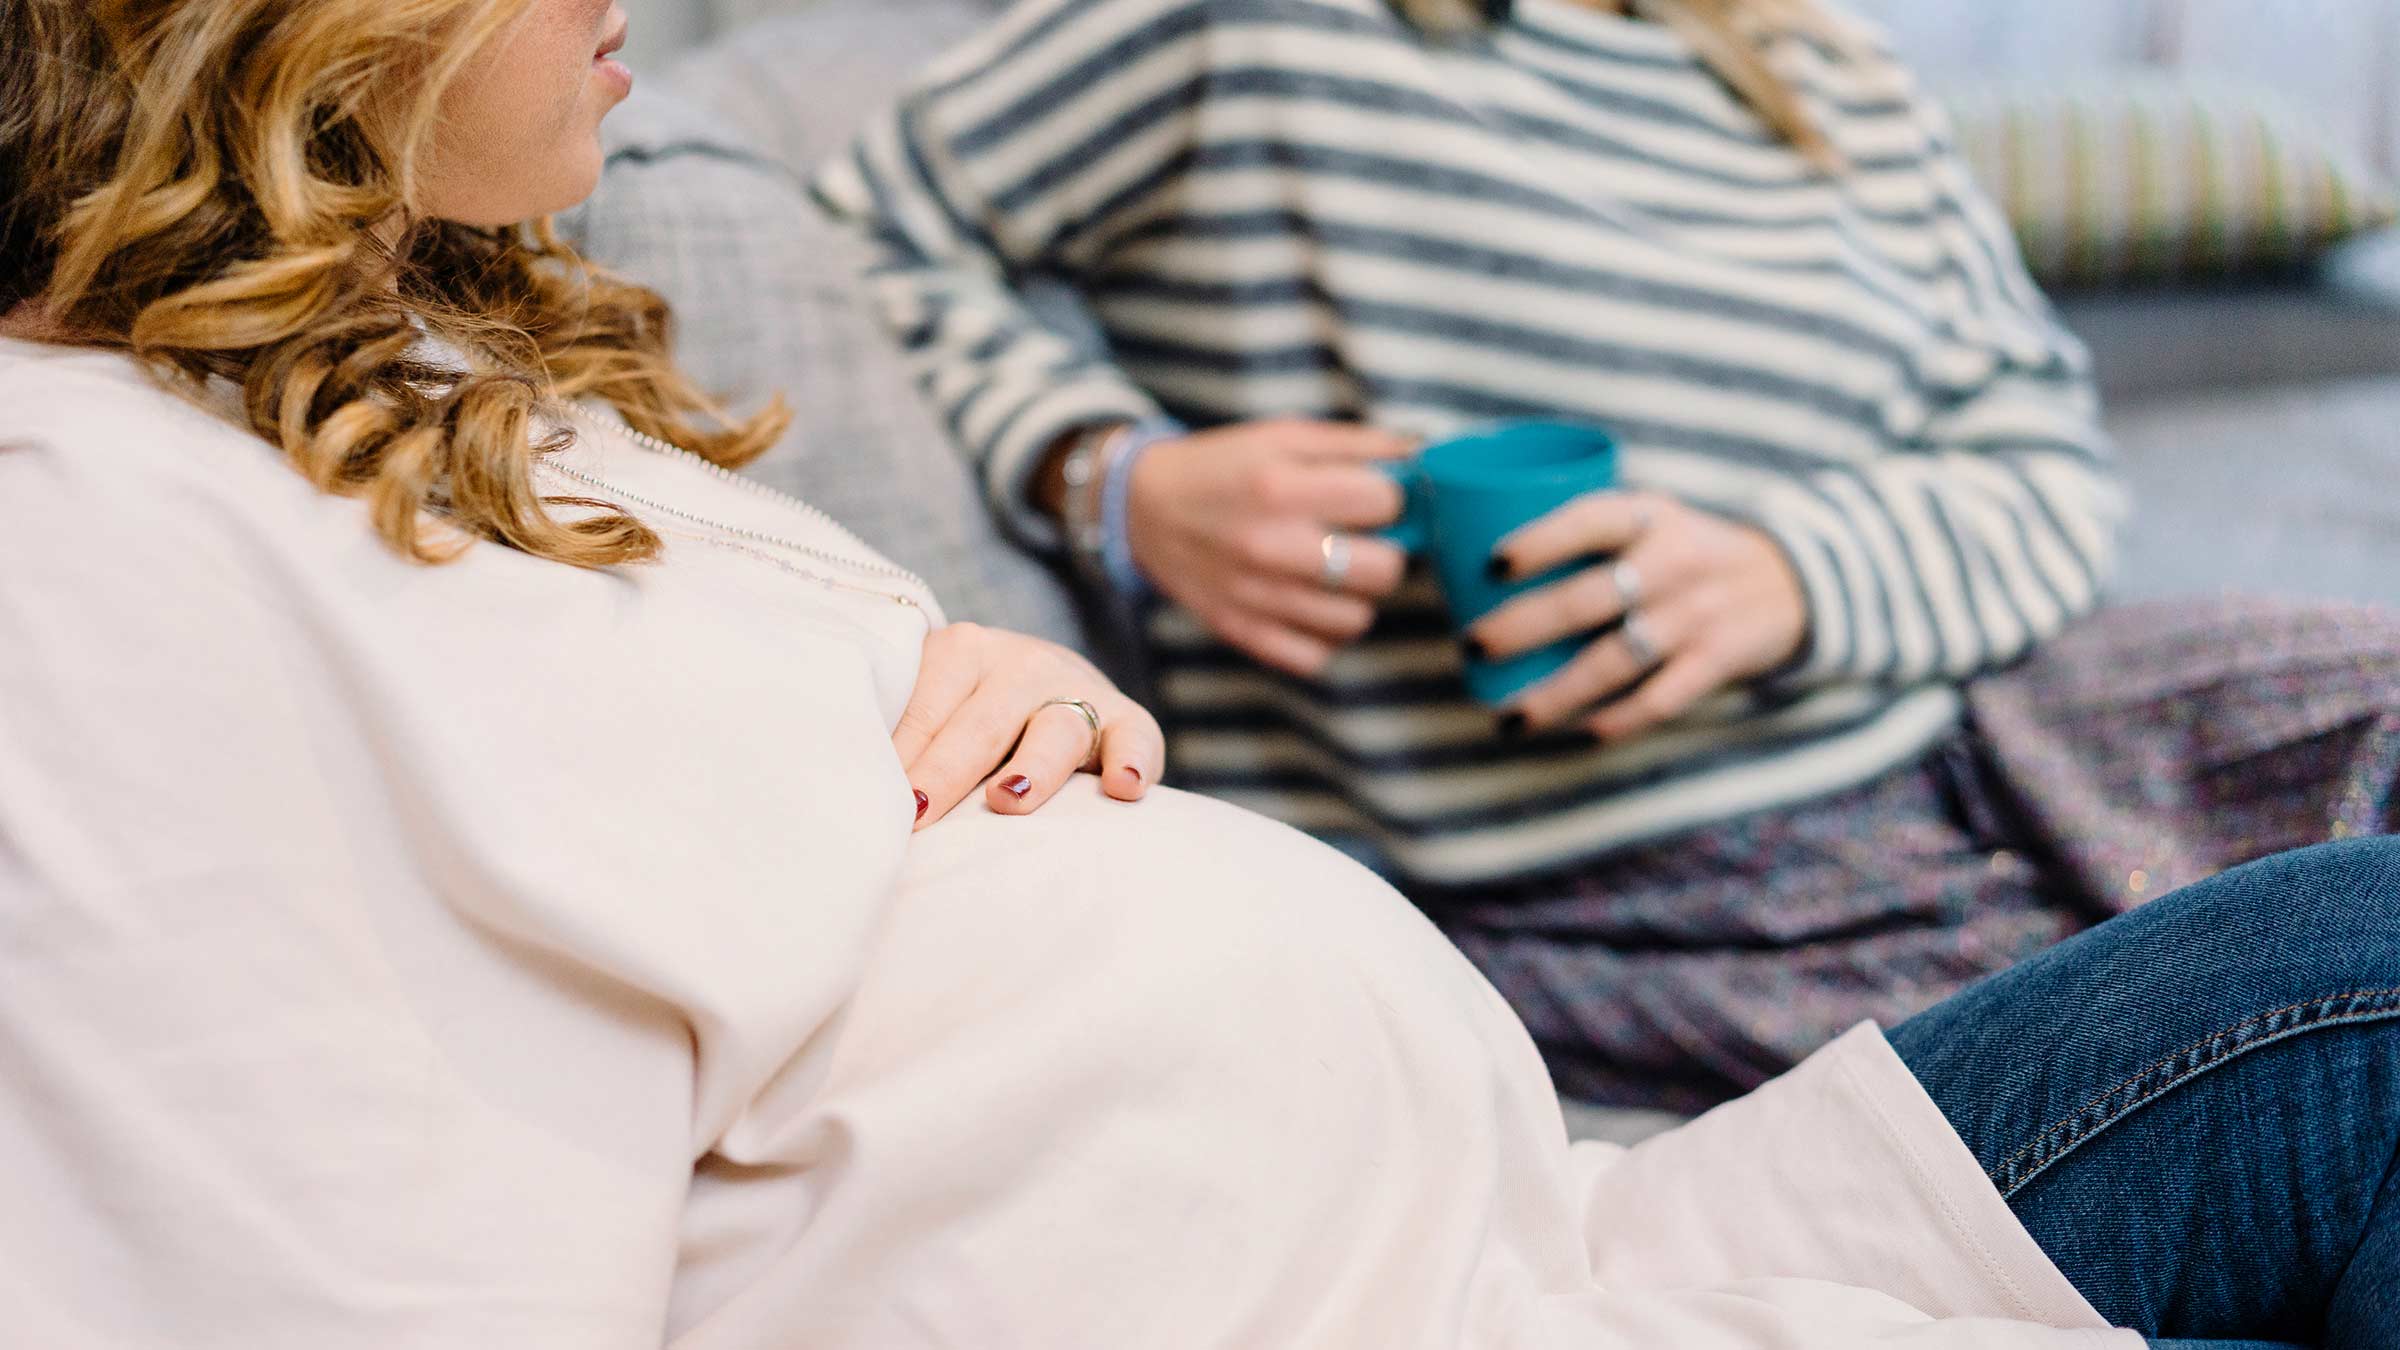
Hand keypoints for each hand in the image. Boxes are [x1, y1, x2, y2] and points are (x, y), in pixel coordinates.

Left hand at [895, 624, 1164, 829]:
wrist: (1046, 682)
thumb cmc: (970, 714)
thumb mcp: (936, 706)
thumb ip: (907, 737)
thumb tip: (856, 794)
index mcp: (963, 652)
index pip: (925, 706)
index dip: (900, 754)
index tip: (872, 799)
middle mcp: (1022, 663)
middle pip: (982, 723)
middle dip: (947, 771)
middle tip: (917, 814)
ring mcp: (1078, 688)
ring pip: (1057, 728)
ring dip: (1034, 766)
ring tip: (1007, 800)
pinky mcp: (1127, 719)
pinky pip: (1137, 736)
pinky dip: (1133, 760)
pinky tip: (1124, 788)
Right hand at [1127, 418, 1415, 676]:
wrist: (1143, 509)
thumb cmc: (1225, 467)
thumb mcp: (1284, 435)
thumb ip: (1357, 444)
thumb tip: (1422, 456)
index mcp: (1280, 486)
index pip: (1385, 502)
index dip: (1389, 497)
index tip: (1371, 497)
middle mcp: (1269, 545)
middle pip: (1383, 569)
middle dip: (1386, 551)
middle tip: (1362, 539)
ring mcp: (1256, 596)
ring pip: (1357, 619)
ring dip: (1357, 596)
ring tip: (1335, 573)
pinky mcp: (1243, 633)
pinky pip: (1317, 657)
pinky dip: (1323, 636)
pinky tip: (1311, 605)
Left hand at [1466, 492, 1806, 741]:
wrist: (1788, 581)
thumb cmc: (1684, 551)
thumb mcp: (1650, 519)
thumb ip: (1590, 531)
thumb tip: (1472, 545)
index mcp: (1648, 517)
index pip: (1590, 520)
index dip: (1541, 540)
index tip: (1492, 565)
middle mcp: (1673, 563)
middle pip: (1588, 599)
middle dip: (1524, 626)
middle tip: (1473, 644)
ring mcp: (1697, 615)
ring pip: (1615, 661)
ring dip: (1558, 692)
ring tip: (1509, 716)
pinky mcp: (1718, 660)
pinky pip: (1661, 698)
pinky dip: (1620, 718)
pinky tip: (1581, 731)